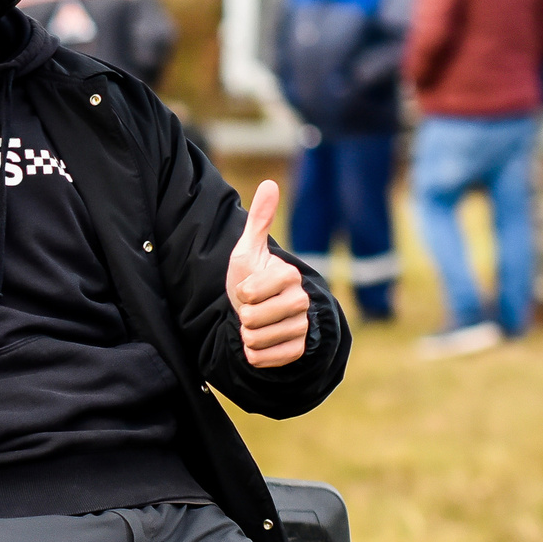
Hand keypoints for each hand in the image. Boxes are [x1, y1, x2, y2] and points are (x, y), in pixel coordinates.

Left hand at [227, 179, 307, 367]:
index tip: (248, 289)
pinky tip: (261, 342)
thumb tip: (270, 183)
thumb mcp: (248, 250)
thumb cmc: (251, 278)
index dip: (240, 293)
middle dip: (243, 315)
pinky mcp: (298, 350)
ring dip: (247, 334)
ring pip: (257, 339)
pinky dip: (254, 353)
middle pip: (252, 318)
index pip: (248, 293)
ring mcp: (302, 326)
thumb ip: (259, 220)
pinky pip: (264, 358)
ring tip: (256, 323)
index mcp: (289, 275)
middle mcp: (302, 301)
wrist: (260, 311)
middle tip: (251, 308)